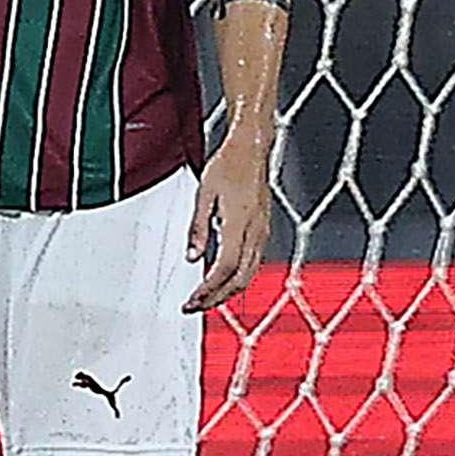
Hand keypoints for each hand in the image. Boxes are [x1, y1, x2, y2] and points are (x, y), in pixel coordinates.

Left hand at [183, 126, 274, 312]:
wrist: (252, 148)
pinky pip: (253, 263)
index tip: (192, 300)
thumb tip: (191, 257)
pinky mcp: (263, 230)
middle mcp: (256, 233)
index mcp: (238, 224)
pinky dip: (237, 278)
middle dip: (216, 297)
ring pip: (249, 274)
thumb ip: (197, 228)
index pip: (225, 269)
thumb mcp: (204, 194)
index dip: (208, 289)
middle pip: (240, 279)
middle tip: (194, 306)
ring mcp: (263, 233)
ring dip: (227, 291)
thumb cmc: (228, 165)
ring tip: (205, 299)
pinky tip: (222, 279)